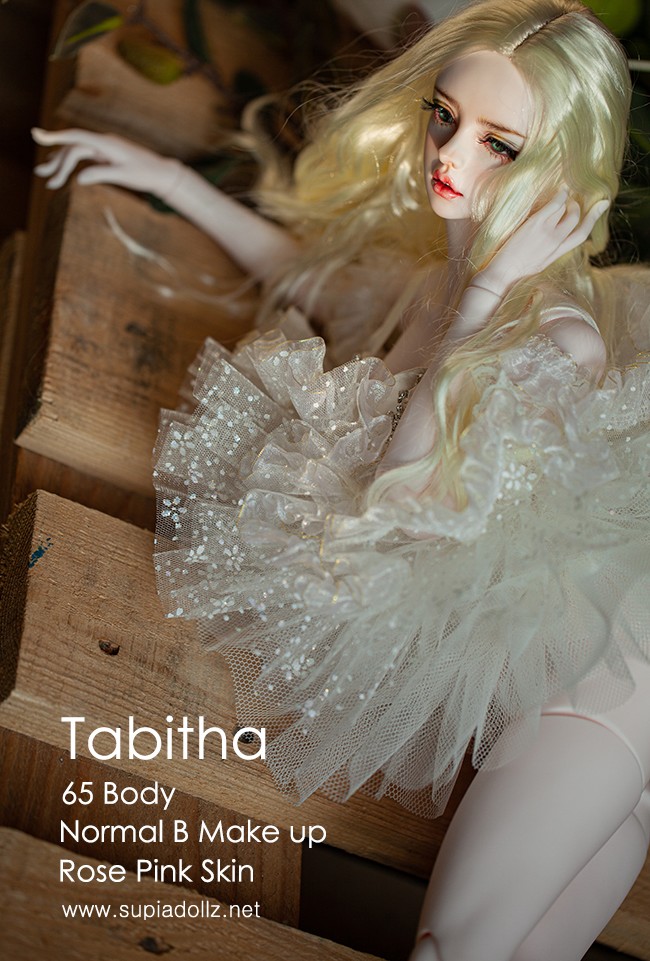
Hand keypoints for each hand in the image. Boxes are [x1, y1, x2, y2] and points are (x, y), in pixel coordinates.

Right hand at [32, 127, 182, 198]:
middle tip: (42, 176)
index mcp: (106, 144)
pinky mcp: (105, 155)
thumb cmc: (145, 174)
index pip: (76, 137)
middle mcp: (102, 142)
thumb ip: (101, 174)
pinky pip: (84, 157)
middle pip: (73, 148)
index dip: (55, 136)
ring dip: (60, 163)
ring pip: (76, 152)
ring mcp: (103, 148)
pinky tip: (61, 170)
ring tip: (46, 176)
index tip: (37, 135)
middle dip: (56, 162)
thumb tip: (79, 179)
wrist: (161, 172)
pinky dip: (71, 163)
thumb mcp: (123, 176)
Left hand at [476, 189, 609, 295]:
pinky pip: (555, 205)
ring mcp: (548, 233)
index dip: (595, 218)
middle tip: (571, 200)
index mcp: (558, 253)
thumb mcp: (540, 263)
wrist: (503, 274)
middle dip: (577, 206)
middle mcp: (556, 242)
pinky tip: (560, 191)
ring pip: (565, 210)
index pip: (582, 235)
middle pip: (576, 218)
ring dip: (566, 200)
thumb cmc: (516, 269)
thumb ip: (551, 250)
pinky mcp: (537, 224)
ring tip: (561, 195)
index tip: (603, 204)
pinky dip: (560, 196)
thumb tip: (556, 237)